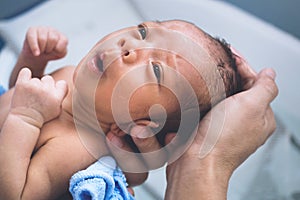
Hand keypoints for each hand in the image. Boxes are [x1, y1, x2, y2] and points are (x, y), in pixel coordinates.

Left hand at [11, 68, 67, 126]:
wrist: (24, 121)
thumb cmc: (41, 117)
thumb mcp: (57, 111)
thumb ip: (61, 98)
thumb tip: (63, 86)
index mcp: (56, 97)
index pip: (62, 84)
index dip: (58, 87)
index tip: (53, 92)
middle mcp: (47, 90)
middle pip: (48, 79)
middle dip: (45, 85)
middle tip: (39, 95)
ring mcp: (34, 86)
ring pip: (36, 79)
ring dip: (33, 85)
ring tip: (30, 96)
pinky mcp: (22, 84)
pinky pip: (25, 72)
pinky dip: (25, 75)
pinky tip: (25, 83)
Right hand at [22, 26, 67, 61]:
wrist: (37, 56)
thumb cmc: (50, 54)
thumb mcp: (59, 54)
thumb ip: (62, 51)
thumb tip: (56, 47)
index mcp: (61, 36)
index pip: (64, 40)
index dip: (58, 50)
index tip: (55, 52)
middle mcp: (53, 30)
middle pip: (53, 39)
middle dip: (49, 49)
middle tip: (47, 51)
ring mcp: (42, 29)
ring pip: (42, 39)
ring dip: (42, 49)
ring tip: (41, 50)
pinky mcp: (32, 30)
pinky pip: (32, 38)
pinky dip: (34, 47)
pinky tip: (36, 53)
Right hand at [164, 56, 277, 198]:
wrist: (195, 163)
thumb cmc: (221, 139)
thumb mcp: (251, 106)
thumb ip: (265, 87)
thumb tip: (270, 73)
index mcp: (261, 118)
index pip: (256, 84)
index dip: (244, 66)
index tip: (230, 54)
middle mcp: (244, 123)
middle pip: (239, 90)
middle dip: (229, 74)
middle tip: (216, 61)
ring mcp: (225, 127)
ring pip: (222, 99)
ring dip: (214, 86)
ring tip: (205, 72)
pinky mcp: (208, 130)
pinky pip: (207, 108)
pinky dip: (203, 98)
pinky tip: (196, 93)